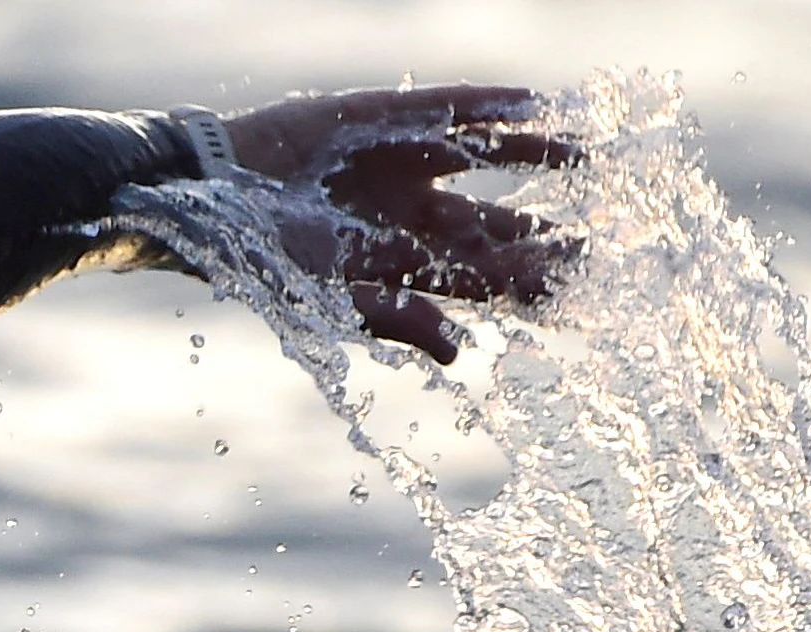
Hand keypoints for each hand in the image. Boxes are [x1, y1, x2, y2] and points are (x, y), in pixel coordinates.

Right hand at [222, 84, 575, 361]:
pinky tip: (530, 100)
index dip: (533, 279)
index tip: (581, 283)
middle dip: (543, 230)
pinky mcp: (384, 116)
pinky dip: (488, 103)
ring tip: (586, 152)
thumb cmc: (267, 260)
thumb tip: (460, 352)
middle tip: (597, 234)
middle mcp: (414, 215)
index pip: (486, 277)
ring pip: (487, 157)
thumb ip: (398, 318)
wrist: (213, 195)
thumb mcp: (333, 298)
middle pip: (496, 222)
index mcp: (406, 265)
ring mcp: (403, 163)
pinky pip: (449, 107)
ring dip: (534, 153)